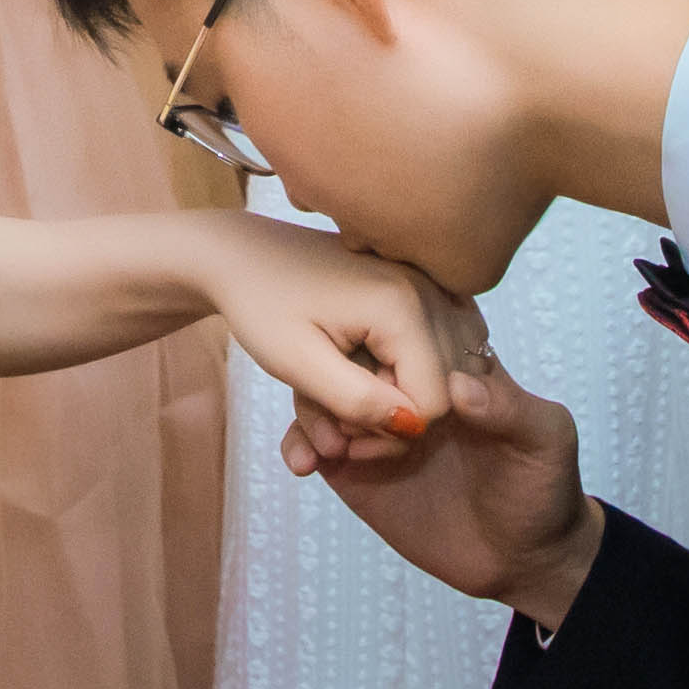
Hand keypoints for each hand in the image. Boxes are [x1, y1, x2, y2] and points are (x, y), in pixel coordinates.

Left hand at [190, 212, 473, 442]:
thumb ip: (356, 400)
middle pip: (442, 388)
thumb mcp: (298, 363)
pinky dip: (410, 368)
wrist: (244, 255)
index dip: (388, 434)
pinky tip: (370, 367)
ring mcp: (431, 285)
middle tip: (336, 415)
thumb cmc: (261, 306)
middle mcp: (430, 290)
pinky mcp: (423, 286)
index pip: (434, 403)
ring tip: (348, 387)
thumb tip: (412, 428)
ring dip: (398, 392)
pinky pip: (441, 346)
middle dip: (390, 416)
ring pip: (444, 370)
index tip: (339, 433)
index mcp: (402, 306)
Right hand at [285, 357, 600, 626]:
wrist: (523, 558)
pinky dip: (300, 447)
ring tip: (330, 445)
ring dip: (312, 412)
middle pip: (350, 356)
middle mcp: (406, 388)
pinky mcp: (356, 467)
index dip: (382, 343)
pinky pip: (315, 446)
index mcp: (450, 367)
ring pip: (324, 395)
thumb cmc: (544, 489)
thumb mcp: (544, 442)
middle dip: (333, 374)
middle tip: (340, 410)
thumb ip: (509, 409)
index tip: (375, 369)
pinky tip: (304, 467)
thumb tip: (460, 384)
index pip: (402, 332)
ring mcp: (377, 426)